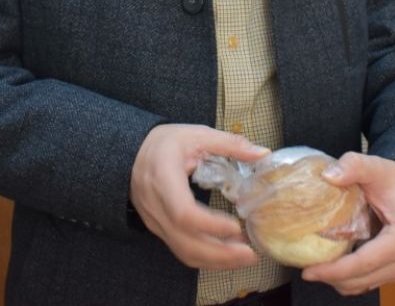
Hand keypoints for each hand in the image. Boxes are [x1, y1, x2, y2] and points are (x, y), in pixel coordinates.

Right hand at [130, 123, 268, 269]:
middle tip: (250, 254)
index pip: (183, 212)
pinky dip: (205, 258)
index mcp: (163, 177)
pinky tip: (227, 254)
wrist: (132, 153)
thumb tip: (261, 153)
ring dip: (216, 261)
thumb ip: (230, 144)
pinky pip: (181, 250)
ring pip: (184, 252)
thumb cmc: (164, 142)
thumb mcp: (197, 134)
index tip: (236, 227)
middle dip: (220, 254)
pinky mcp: (159, 230)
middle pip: (185, 241)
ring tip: (244, 257)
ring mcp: (155, 221)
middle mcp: (156, 206)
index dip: (210, 225)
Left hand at [300, 153, 394, 294]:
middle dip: (329, 277)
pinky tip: (328, 263)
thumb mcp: (377, 167)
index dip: (334, 270)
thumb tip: (327, 176)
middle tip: (302, 265)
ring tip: (313, 264)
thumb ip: (354, 166)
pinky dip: (345, 277)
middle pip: (360, 280)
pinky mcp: (391, 271)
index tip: (308, 271)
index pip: (364, 263)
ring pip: (360, 286)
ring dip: (336, 279)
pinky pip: (364, 281)